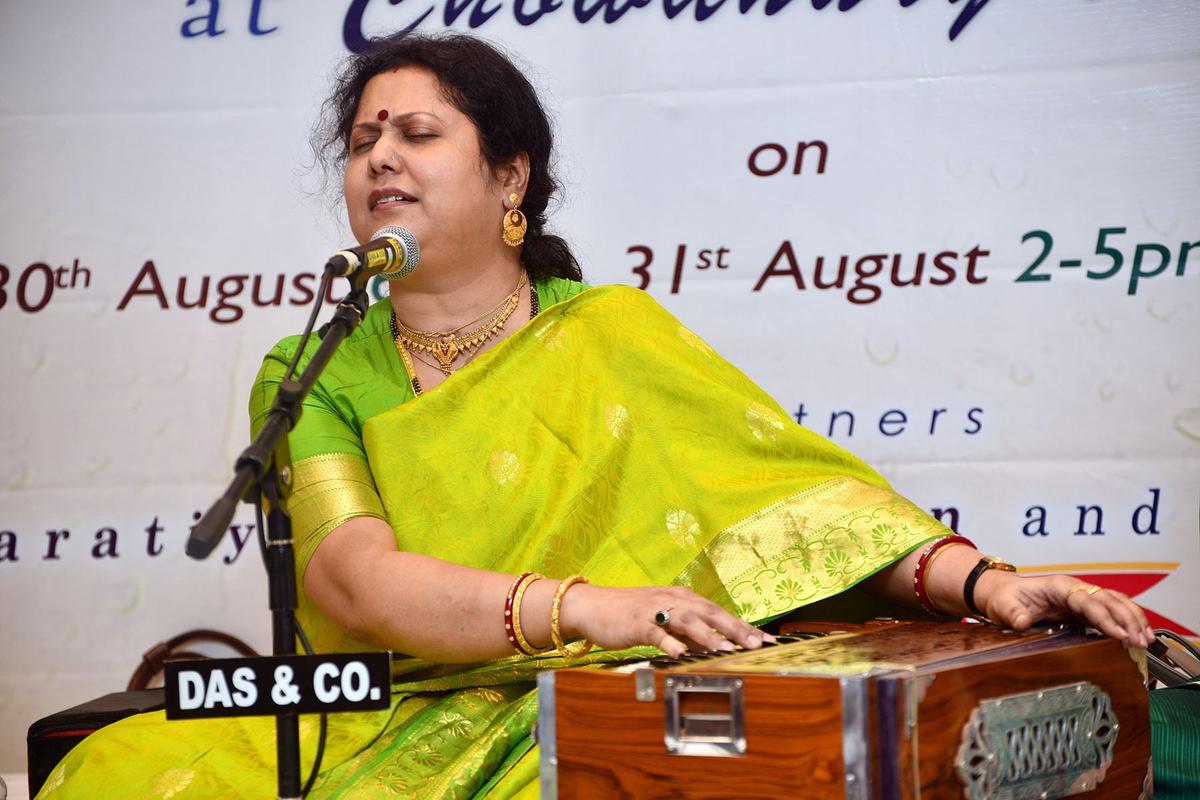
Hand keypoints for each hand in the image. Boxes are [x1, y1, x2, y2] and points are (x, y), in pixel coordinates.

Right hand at [559, 583, 772, 657]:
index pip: (720, 612)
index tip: (768, 640)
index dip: (744, 626)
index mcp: (683, 598)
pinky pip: (656, 633)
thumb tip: (717, 648)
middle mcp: (673, 600)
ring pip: (688, 620)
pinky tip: (681, 653)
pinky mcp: (636, 623)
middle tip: (758, 644)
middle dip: (736, 629)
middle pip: (710, 613)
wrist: (592, 605)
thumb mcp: (666, 620)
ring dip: (709, 636)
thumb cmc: (631, 614)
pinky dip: (670, 642)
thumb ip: (690, 632)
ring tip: (728, 650)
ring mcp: (655, 610)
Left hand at [976, 571, 1154, 647]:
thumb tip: (1024, 622)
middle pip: (1109, 600)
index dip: (1106, 618)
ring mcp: (1081, 597)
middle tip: (1141, 641)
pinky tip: (1139, 633)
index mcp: (1058, 586)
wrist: (1001, 592)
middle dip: (1128, 620)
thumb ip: (1015, 614)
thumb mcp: (1004, 607)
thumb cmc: (1005, 598)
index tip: (1121, 635)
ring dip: (1133, 619)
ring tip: (1147, 640)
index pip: (1089, 602)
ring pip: (1116, 603)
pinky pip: (1112, 610)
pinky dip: (1127, 620)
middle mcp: (1074, 589)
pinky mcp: (1083, 608)